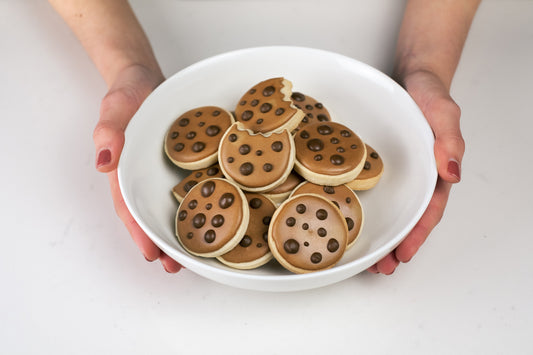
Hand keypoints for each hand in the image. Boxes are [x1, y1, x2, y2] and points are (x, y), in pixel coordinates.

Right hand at [94, 64, 182, 272]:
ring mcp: (163, 172)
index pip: (129, 206)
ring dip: (179, 230)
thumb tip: (104, 161)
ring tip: (193, 256)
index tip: (149, 253)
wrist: (146, 80)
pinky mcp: (183, 163)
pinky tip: (211, 216)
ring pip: (169, 206)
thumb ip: (108, 130)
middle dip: (160, 242)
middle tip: (174, 266)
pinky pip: (189, 186)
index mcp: (126, 169)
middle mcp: (145, 176)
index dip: (139, 231)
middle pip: (150, 215)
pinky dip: (197, 203)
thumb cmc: (128, 93)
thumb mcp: (115, 106)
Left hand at [367, 69, 464, 273]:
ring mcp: (399, 173)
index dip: (418, 234)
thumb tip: (452, 174)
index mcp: (436, 171)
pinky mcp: (379, 164)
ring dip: (382, 235)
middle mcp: (417, 177)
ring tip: (367, 260)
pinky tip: (350, 219)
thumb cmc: (431, 93)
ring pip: (392, 209)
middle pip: (409, 218)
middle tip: (381, 269)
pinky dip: (365, 208)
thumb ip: (449, 140)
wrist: (412, 77)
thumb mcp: (443, 112)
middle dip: (397, 245)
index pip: (429, 210)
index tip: (403, 255)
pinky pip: (373, 189)